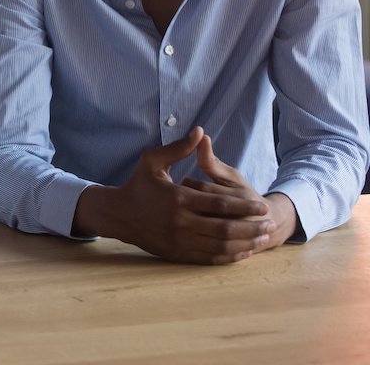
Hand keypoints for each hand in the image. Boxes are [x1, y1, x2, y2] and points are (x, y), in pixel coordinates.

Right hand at [72, 127, 274, 264]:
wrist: (119, 215)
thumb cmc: (138, 185)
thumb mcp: (153, 161)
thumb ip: (179, 148)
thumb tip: (201, 132)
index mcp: (177, 198)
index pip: (220, 204)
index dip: (245, 206)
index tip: (262, 207)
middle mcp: (180, 221)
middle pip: (225, 228)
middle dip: (251, 228)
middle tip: (270, 225)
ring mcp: (179, 240)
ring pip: (220, 246)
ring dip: (245, 243)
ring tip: (262, 239)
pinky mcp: (177, 253)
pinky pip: (209, 258)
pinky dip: (229, 256)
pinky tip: (242, 251)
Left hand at [183, 132, 297, 251]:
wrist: (268, 223)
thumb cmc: (242, 194)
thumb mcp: (231, 176)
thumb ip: (212, 160)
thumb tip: (200, 135)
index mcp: (235, 196)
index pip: (201, 189)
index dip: (188, 184)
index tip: (185, 183)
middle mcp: (236, 218)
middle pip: (199, 210)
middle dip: (187, 204)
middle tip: (182, 199)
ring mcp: (232, 238)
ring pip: (201, 231)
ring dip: (190, 221)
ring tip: (188, 212)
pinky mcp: (228, 253)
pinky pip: (206, 249)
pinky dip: (194, 239)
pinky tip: (191, 230)